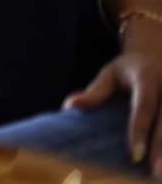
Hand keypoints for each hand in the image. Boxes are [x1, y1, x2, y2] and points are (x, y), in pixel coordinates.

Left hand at [63, 16, 161, 174]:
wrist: (157, 50)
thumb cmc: (128, 68)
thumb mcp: (110, 74)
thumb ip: (94, 92)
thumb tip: (69, 106)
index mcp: (147, 77)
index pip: (144, 107)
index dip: (139, 131)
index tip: (135, 155)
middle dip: (160, 149)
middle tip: (154, 172)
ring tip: (160, 175)